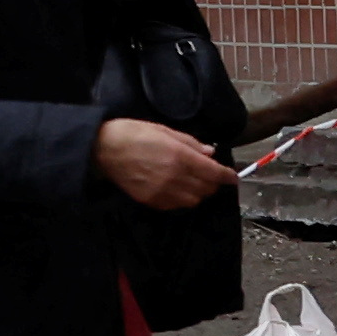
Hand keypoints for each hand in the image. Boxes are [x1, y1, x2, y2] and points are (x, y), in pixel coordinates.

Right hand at [94, 118, 233, 209]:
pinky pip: (176, 206)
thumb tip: (209, 153)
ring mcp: (163, 192)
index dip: (227, 176)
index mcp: (180, 157)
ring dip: (200, 193)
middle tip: (212, 176)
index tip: (233, 178)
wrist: (103, 149)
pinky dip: (184, 199)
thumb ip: (189, 143)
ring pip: (194, 200)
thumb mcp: (163, 130)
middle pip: (206, 188)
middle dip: (214, 183)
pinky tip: (179, 190)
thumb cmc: (133, 133)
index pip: (214, 172)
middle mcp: (175, 177)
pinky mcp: (151, 201)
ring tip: (196, 184)